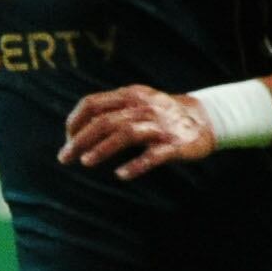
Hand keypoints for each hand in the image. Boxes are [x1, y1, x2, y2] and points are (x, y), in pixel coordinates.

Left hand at [61, 85, 223, 179]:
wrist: (206, 118)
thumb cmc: (162, 114)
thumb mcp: (137, 102)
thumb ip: (111, 109)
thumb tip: (75, 130)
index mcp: (130, 95)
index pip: (93, 104)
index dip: (75, 122)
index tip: (67, 140)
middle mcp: (143, 107)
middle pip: (105, 121)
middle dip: (81, 139)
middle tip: (65, 158)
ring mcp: (160, 126)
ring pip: (127, 134)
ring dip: (103, 148)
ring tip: (86, 162)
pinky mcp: (176, 145)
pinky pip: (154, 155)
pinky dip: (137, 165)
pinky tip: (121, 175)